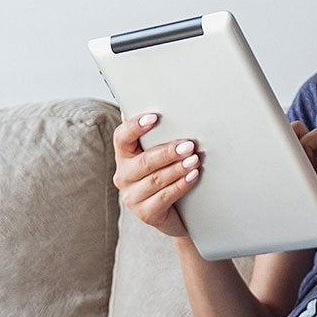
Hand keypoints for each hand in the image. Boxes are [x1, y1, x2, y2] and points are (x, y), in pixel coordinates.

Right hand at [112, 111, 201, 239]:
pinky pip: (164, 198)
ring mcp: (132, 197)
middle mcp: (123, 176)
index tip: (154, 118)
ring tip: (194, 160)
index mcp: (124, 156)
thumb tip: (163, 103)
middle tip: (189, 145)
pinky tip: (192, 177)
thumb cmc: (167, 176)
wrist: (175, 214)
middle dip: (167, 152)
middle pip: (143, 162)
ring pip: (155, 180)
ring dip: (177, 169)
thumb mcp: (160, 156)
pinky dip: (180, 186)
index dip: (135, 127)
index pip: (121, 138)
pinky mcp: (145, 213)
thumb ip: (158, 135)